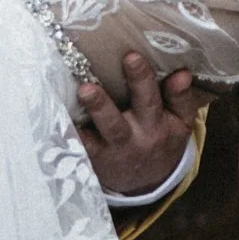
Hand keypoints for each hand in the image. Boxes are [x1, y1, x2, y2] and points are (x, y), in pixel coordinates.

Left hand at [76, 50, 197, 200]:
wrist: (147, 183)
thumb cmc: (162, 140)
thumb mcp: (180, 123)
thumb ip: (181, 98)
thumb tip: (181, 73)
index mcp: (155, 125)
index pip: (150, 99)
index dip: (142, 79)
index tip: (131, 56)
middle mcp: (131, 138)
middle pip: (115, 124)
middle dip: (101, 105)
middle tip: (87, 88)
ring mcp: (108, 150)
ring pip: (92, 138)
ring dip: (78, 122)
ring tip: (71, 103)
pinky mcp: (92, 158)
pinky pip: (79, 148)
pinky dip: (68, 135)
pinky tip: (56, 119)